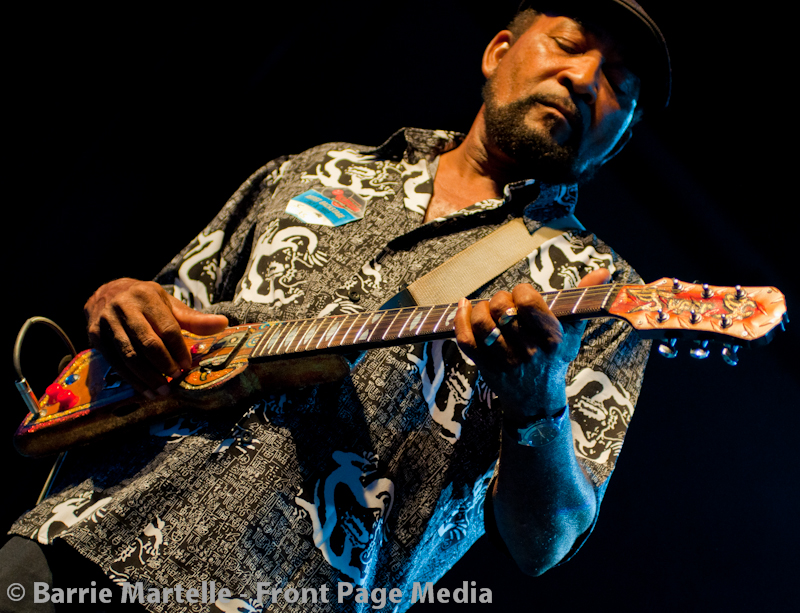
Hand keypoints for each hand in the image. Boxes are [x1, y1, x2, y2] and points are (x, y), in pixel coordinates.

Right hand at [84, 278, 228, 396]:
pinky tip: (145, 390)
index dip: (178, 349)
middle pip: (146, 342)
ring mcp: (107, 323)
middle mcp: (124, 307)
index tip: (186, 366)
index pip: (166, 327)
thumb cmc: (146, 303)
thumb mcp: (170, 305)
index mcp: (146, 296)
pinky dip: (132, 380)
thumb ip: (195, 319)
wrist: (107, 295)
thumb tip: (223, 323)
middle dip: (163, 364)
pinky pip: (115, 363)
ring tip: (162, 392)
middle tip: (175, 379)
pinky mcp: (95, 337)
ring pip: (129, 355)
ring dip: (147, 377)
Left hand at [454, 269, 610, 419]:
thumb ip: (583, 298)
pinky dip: (460, 319)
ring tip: (486, 307)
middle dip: (500, 299)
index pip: (527, 303)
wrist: (536, 399)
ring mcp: (504, 360)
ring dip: (480, 308)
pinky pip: (465, 339)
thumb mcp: (572, 331)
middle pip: (502, 310)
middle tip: (504, 304)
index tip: (522, 295)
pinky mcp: (484, 366)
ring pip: (482, 323)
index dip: (521, 292)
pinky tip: (464, 307)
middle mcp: (528, 351)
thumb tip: (603, 271)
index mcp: (551, 339)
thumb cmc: (554, 358)